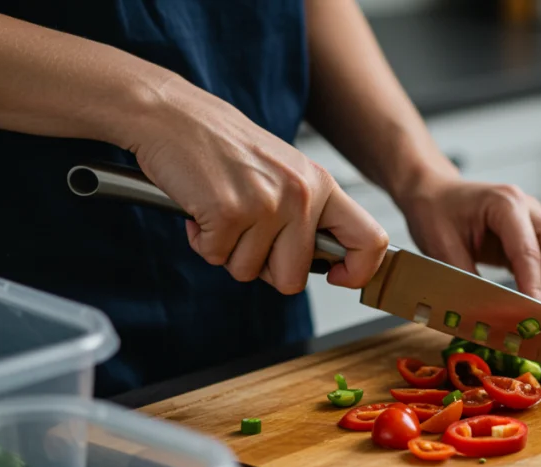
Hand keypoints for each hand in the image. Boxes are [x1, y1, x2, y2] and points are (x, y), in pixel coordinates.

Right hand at [124, 79, 388, 292]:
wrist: (170, 115)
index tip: (337, 277)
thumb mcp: (283, 172)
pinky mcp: (228, 212)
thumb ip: (307, 214)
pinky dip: (202, 241)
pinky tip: (199, 208)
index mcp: (320, 184)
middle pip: (294, 277)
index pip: (370, 240)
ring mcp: (266, 204)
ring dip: (227, 251)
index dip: (358, 272)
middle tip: (245, 236)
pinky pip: (216, 257)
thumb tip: (325, 264)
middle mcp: (301, 194)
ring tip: (220, 211)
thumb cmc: (222, 146)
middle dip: (264, 269)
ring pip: (249, 271)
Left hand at [398, 177, 540, 313]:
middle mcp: (530, 209)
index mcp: (505, 204)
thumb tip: (486, 316)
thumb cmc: (436, 213)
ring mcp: (538, 221)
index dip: (535, 286)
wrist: (436, 194)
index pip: (529, 250)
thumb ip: (466, 279)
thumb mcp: (441, 246)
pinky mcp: (538, 237)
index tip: (535, 315)